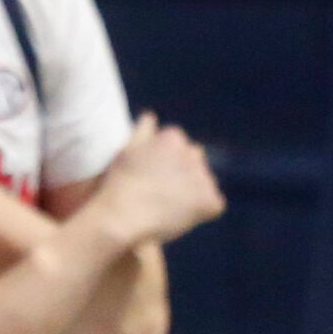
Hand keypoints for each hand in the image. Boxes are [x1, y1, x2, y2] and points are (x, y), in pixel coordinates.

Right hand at [91, 115, 224, 246]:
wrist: (120, 217)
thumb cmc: (118, 184)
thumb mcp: (126, 151)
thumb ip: (142, 131)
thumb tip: (151, 116)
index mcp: (173, 137)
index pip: (178, 145)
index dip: (164, 163)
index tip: (150, 176)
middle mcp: (193, 153)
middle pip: (195, 160)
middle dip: (183, 172)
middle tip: (161, 191)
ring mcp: (204, 177)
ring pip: (204, 181)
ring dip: (193, 190)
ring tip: (167, 205)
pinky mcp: (211, 201)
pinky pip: (214, 204)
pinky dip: (202, 210)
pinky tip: (182, 216)